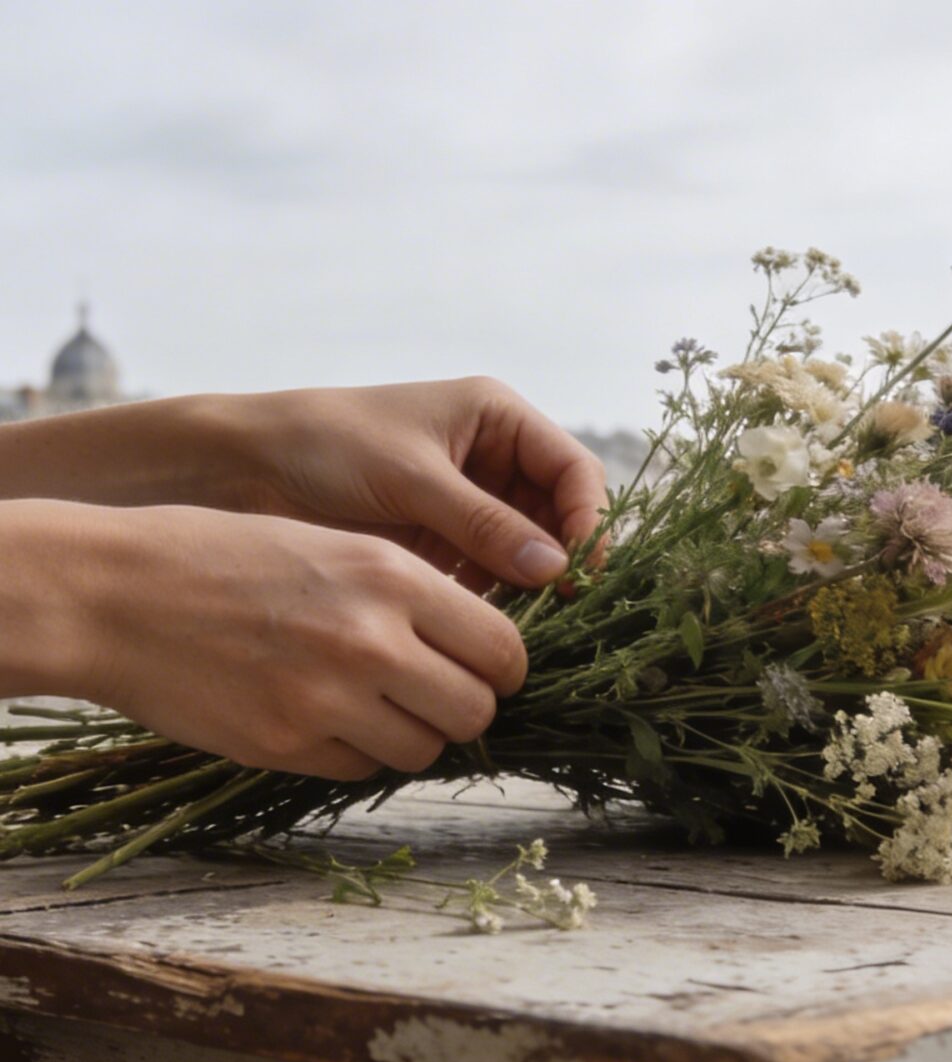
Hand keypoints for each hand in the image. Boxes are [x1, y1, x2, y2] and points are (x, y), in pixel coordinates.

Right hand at [47, 502, 526, 778]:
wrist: (116, 592)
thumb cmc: (226, 556)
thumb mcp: (335, 546)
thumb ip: (411, 594)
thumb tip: (477, 650)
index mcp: (392, 576)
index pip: (502, 648)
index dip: (504, 667)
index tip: (488, 669)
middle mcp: (371, 640)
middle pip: (476, 709)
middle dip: (467, 707)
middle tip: (438, 694)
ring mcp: (327, 700)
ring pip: (425, 750)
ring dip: (414, 734)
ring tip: (376, 704)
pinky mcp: (285, 746)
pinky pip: (361, 768)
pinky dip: (356, 752)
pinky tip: (324, 717)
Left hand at [229, 376, 607, 591]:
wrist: (241, 468)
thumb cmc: (324, 444)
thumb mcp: (411, 477)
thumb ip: (484, 523)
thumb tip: (555, 570)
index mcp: (496, 420)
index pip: (572, 470)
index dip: (587, 520)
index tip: (579, 572)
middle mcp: (493, 462)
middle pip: (558, 516)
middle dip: (561, 561)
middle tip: (557, 611)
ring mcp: (468, 508)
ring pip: (527, 554)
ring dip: (530, 589)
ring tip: (523, 627)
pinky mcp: (443, 547)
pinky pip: (489, 578)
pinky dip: (494, 603)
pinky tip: (484, 629)